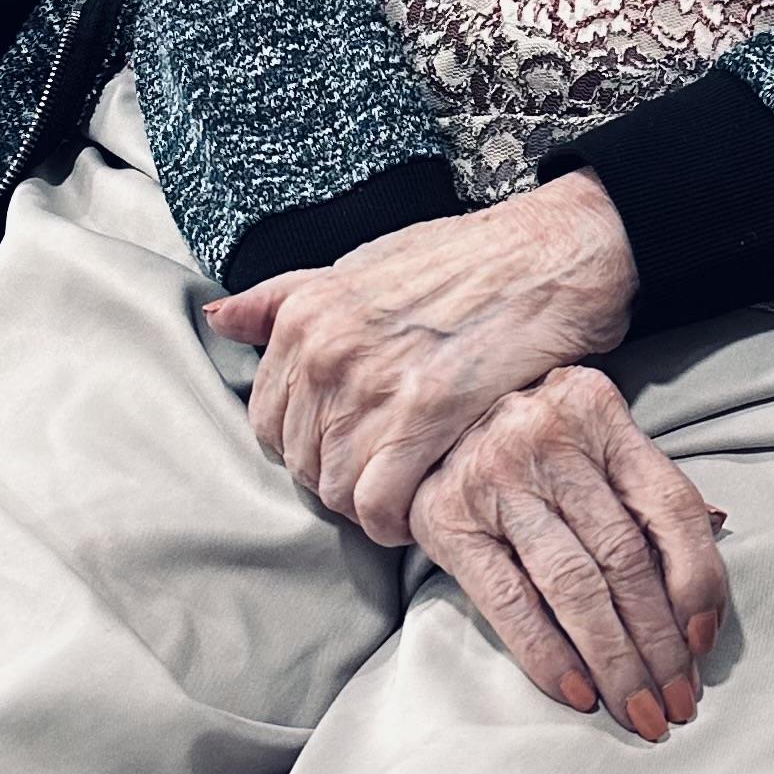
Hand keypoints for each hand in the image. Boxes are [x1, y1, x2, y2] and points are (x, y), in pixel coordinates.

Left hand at [204, 175, 637, 546]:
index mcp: (305, 315)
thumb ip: (285, 297)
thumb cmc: (466, 259)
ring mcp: (372, 382)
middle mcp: (326, 349)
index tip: (348, 450)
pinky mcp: (425, 413)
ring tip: (406, 490)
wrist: (552, 252)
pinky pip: (377, 503)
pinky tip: (419, 509)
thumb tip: (220, 319)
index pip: (268, 421)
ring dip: (368, 504)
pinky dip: (394, 520)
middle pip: (301, 462)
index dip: (308, 447)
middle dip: (339, 478)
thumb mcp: (361, 263)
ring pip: (335, 489)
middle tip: (384, 475)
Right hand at [407, 366, 730, 737]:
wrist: (423, 422)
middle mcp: (549, 438)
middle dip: (659, 643)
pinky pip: (510, 601)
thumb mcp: (589, 437)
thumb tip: (719, 528)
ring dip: (615, 661)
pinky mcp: (448, 520)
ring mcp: (496, 478)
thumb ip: (643, 482)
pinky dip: (548, 654)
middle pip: (623, 557)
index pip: (668, 505)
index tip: (704, 643)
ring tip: (638, 711)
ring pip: (574, 586)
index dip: (698, 580)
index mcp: (599, 412)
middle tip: (678, 702)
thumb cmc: (526, 440)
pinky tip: (579, 694)